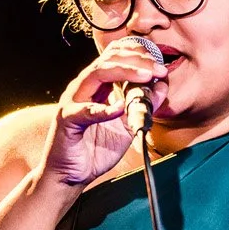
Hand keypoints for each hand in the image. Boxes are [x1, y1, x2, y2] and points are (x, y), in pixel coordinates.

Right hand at [38, 37, 168, 186]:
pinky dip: (104, 108)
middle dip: (137, 59)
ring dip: (125, 72)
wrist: (71, 175)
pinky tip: (120, 108)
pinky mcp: (66, 119)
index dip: (139, 54)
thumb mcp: (127, 125)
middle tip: (159, 68)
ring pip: (97, 73)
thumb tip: (162, 87)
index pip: (116, 57)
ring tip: (147, 76)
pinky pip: (86, 110)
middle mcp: (83, 87)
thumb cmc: (95, 149)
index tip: (161, 64)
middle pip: (108, 59)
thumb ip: (143, 106)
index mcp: (96, 85)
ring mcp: (73, 100)